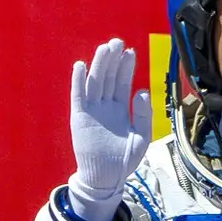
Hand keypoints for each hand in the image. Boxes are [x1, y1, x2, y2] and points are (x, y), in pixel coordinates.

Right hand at [66, 36, 147, 218]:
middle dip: (112, 60)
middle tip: (118, 42)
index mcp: (119, 109)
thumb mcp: (141, 137)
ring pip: (94, 83)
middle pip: (107, 78)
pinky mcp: (79, 118)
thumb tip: (142, 92)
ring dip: (98, 65)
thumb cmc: (124, 160)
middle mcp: (104, 107)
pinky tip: (81, 66)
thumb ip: (143, 115)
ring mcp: (91, 111)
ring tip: (105, 49)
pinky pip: (78, 97)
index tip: (130, 51)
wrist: (107, 178)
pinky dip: (78, 82)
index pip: (122, 83)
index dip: (126, 67)